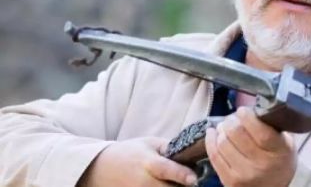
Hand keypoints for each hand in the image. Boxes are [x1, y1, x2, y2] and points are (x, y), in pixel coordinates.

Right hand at [77, 137, 197, 186]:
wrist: (101, 168)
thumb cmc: (130, 152)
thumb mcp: (150, 143)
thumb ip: (171, 148)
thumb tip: (192, 154)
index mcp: (148, 163)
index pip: (166, 170)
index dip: (181, 175)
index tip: (194, 178)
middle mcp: (143, 182)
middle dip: (184, 186)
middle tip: (191, 179)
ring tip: (178, 182)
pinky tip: (164, 185)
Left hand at [206, 106, 296, 186]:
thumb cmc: (280, 160)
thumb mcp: (286, 142)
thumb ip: (273, 126)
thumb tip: (251, 109)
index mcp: (279, 151)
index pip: (260, 131)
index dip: (247, 117)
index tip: (243, 111)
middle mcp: (262, 164)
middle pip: (237, 134)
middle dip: (231, 121)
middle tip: (232, 118)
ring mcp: (244, 174)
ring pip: (223, 143)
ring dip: (221, 130)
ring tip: (224, 127)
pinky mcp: (230, 181)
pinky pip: (214, 156)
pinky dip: (211, 141)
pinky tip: (213, 134)